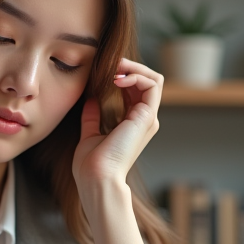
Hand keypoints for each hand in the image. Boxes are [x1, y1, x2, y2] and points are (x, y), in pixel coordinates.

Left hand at [72, 57, 162, 192]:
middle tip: (111, 64)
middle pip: (147, 81)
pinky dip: (136, 75)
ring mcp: (147, 118)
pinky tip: (117, 79)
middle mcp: (143, 120)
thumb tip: (91, 100)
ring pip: (154, 79)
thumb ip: (92, 118)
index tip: (103, 72)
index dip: (122, 75)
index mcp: (132, 124)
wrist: (97, 178)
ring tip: (116, 68)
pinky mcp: (147, 116)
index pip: (136, 90)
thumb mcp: (89, 135)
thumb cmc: (92, 165)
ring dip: (134, 67)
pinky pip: (152, 84)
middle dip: (129, 67)